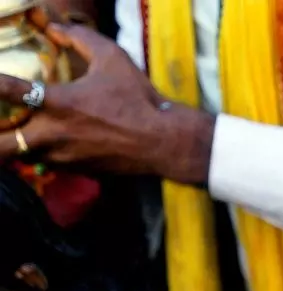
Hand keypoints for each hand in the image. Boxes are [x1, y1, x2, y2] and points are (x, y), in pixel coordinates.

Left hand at [0, 23, 214, 182]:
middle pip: (3, 145)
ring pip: (20, 158)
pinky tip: (46, 145)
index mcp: (57, 102)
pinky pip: (46, 164)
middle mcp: (54, 133)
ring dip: (13, 147)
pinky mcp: (76, 169)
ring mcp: (63, 155)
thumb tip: (55, 27)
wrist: (163, 142)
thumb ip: (80, 38)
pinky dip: (39, 155)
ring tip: (13, 137)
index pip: (6, 90)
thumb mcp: (112, 59)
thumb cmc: (138, 98)